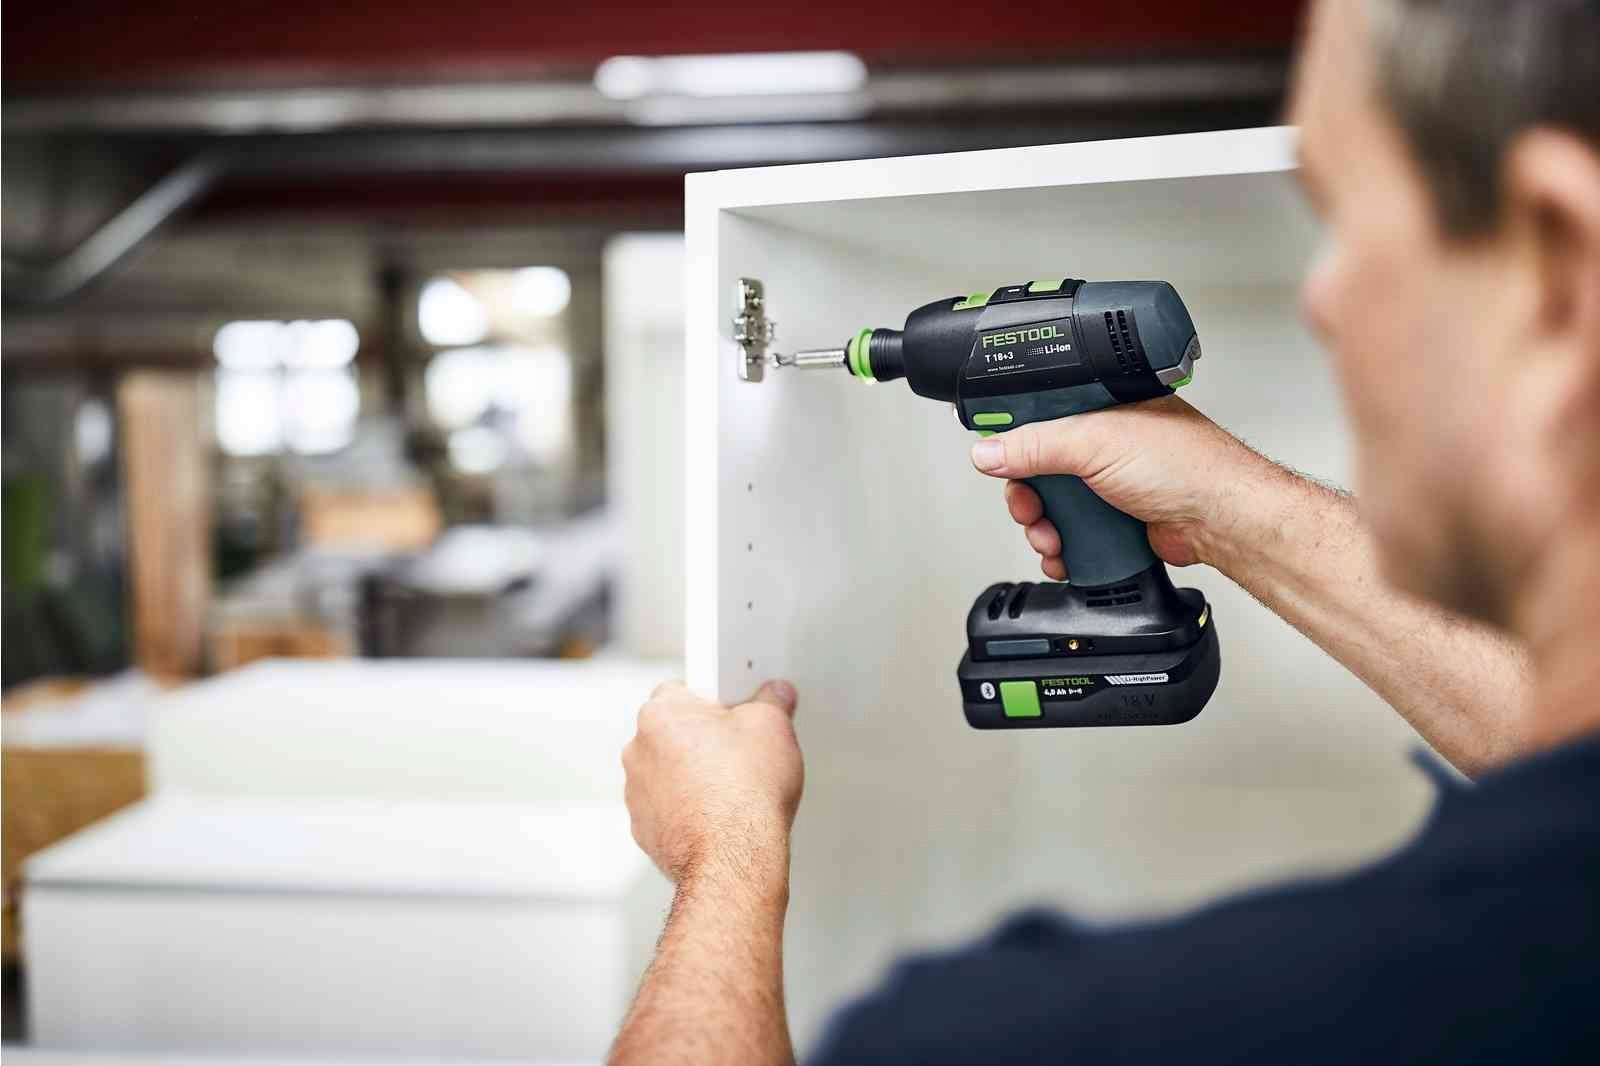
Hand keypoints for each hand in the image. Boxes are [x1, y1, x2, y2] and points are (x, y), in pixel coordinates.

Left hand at [622, 680, 802, 886]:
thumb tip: (775, 695)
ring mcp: (636, 792)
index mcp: (662, 712)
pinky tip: (719, 816)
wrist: (733, 857)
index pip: (685, 689)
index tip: (737, 710)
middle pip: (675, 732)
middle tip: (741, 752)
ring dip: (694, 776)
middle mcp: (638, 749)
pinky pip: (668, 808)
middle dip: (705, 739)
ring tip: (733, 789)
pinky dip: (688, 810)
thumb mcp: (773, 725)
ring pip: (670, 772)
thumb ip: (772, 699)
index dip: (717, 700)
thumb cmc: (744, 793)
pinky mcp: (644, 828)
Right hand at [968, 395, 1276, 578]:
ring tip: (1051, 536)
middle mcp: (1104, 440)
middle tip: (1027, 506)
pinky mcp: (1114, 517)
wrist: (1221, 520)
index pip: (1039, 413)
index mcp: (1101, 406)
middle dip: (1026, 493)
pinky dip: (1062, 547)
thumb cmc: (1186, 465)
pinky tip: (1065, 553)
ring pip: (1052, 504)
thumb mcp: (1095, 443)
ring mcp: (1108, 481)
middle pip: (1037, 465)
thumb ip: (1036, 446)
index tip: (995, 453)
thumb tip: (989, 451)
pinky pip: (1072, 531)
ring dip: (1042, 525)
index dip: (1012, 435)